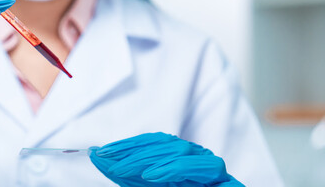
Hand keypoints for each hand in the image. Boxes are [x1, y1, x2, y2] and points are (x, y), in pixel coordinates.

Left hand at [90, 133, 243, 186]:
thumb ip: (125, 175)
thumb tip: (97, 154)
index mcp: (181, 161)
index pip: (154, 142)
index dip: (127, 144)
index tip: (100, 151)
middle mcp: (198, 161)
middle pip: (166, 142)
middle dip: (131, 149)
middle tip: (104, 158)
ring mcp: (213, 170)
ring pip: (181, 150)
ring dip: (147, 158)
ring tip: (121, 168)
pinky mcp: (227, 182)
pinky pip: (202, 167)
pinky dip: (174, 169)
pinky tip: (151, 176)